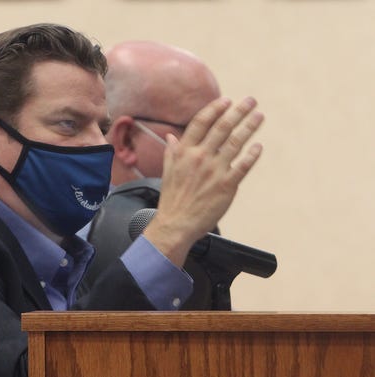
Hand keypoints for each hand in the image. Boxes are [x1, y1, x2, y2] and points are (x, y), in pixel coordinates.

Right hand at [142, 96, 263, 266]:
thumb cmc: (172, 199)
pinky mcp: (226, 185)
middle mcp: (200, 158)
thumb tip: (171, 136)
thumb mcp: (168, 171)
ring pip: (236, 143)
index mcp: (184, 152)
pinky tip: (258, 146)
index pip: (201, 123)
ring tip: (259, 116)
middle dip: (238, 111)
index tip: (226, 100)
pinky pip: (243, 166)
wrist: (176, 224)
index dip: (215, 109)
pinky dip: (252, 154)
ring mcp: (214, 171)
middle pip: (222, 128)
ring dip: (249, 127)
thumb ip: (172, 151)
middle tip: (250, 101)